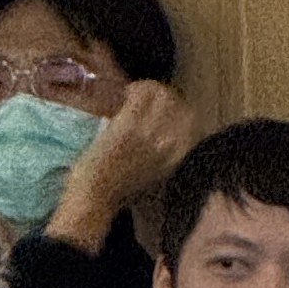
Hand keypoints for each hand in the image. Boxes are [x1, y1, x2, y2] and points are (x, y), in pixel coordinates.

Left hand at [48, 82, 198, 246]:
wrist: (95, 198)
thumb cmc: (120, 192)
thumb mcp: (155, 175)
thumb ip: (164, 153)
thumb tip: (164, 131)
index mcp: (181, 157)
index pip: (193, 120)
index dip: (178, 108)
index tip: (164, 106)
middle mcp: (173, 144)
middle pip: (180, 104)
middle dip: (164, 95)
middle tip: (146, 96)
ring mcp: (152, 134)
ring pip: (163, 96)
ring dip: (148, 89)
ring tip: (134, 94)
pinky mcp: (130, 126)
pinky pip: (141, 96)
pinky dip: (134, 89)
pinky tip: (125, 93)